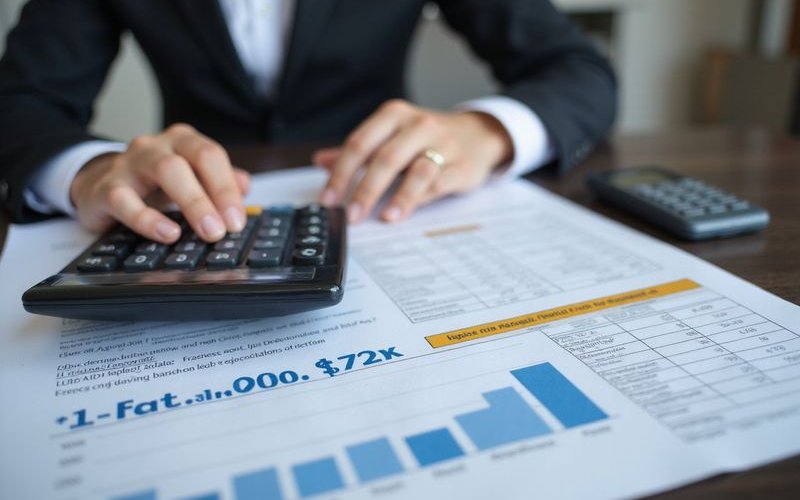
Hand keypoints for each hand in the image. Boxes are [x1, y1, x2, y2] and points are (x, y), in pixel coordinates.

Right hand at [70, 124, 250, 242]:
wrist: (98, 186)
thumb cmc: (151, 185)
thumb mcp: (188, 181)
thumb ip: (219, 182)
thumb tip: (245, 186)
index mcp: (183, 142)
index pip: (212, 156)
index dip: (229, 188)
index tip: (238, 220)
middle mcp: (157, 146)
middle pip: (194, 158)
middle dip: (217, 193)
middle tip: (228, 227)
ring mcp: (130, 164)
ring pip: (166, 170)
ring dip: (194, 202)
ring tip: (209, 232)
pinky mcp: (105, 188)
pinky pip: (125, 200)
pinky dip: (148, 219)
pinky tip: (167, 234)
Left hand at [314, 99, 512, 222]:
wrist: (478, 134)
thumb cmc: (426, 137)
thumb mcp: (391, 135)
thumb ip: (358, 149)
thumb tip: (320, 161)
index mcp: (394, 115)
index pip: (360, 143)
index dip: (341, 173)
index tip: (328, 198)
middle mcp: (418, 126)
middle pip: (386, 158)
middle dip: (365, 190)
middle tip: (351, 215)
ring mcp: (443, 145)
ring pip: (416, 171)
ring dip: (396, 197)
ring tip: (381, 217)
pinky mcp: (461, 167)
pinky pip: (438, 184)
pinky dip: (418, 200)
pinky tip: (402, 214)